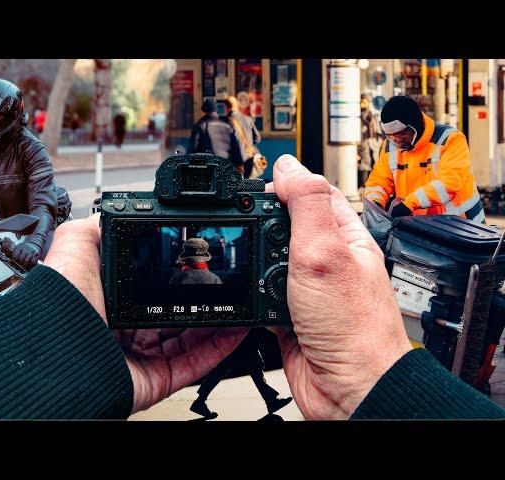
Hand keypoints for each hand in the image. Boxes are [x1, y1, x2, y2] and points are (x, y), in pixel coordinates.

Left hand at [11, 240, 41, 269]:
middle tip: (17, 269)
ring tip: (22, 270)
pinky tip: (27, 269)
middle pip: (21, 258)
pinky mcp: (36, 255)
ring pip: (27, 260)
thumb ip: (11, 254)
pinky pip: (33, 262)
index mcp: (19, 247)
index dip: (13, 262)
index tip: (12, 266)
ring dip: (24, 266)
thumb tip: (7, 261)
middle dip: (19, 265)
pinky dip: (30, 266)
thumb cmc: (21, 250)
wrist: (32, 245)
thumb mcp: (16, 249)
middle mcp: (25, 249)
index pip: (15, 255)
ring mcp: (31, 252)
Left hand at [43, 215, 247, 413]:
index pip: (151, 288)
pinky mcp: (157, 379)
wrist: (61, 355)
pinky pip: (195, 365)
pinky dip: (219, 348)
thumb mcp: (74, 253)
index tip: (197, 264)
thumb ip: (92, 232)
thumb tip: (109, 211)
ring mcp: (143, 357)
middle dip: (202, 300)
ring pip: (190, 339)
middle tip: (226, 284)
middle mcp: (127, 330)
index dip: (176, 278)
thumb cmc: (63, 308)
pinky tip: (236, 329)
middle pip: (175, 314)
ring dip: (218, 322)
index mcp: (111, 302)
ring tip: (240, 303)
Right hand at [268, 154, 411, 418]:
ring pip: (270, 260)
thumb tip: (289, 166)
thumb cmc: (354, 327)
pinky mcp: (289, 314)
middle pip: (286, 225)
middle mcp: (326, 260)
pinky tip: (246, 291)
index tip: (255, 183)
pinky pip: (262, 293)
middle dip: (262, 220)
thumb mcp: (325, 251)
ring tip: (242, 253)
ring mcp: (307, 288)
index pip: (312, 193)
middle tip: (240, 218)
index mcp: (343, 236)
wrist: (349, 388)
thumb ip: (306, 205)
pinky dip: (251, 292)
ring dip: (254, 258)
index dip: (284, 183)